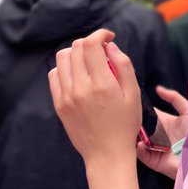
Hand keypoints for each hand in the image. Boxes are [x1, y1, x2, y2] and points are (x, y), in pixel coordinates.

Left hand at [49, 29, 141, 168]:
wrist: (107, 154)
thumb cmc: (125, 125)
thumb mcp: (133, 94)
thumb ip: (123, 66)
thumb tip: (111, 46)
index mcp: (102, 84)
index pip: (91, 44)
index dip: (100, 34)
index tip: (109, 37)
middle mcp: (80, 87)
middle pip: (76, 47)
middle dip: (90, 43)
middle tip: (102, 52)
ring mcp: (66, 96)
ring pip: (62, 58)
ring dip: (76, 53)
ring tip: (89, 62)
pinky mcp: (59, 104)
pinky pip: (54, 75)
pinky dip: (65, 68)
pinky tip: (77, 75)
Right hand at [137, 86, 187, 179]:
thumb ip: (174, 98)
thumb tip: (158, 89)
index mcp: (163, 123)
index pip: (147, 115)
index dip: (139, 111)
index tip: (132, 105)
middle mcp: (157, 135)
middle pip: (140, 128)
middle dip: (134, 123)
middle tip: (128, 118)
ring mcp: (155, 148)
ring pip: (138, 141)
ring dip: (134, 136)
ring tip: (131, 130)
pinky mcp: (155, 161)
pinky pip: (143, 156)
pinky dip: (139, 149)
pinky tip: (141, 143)